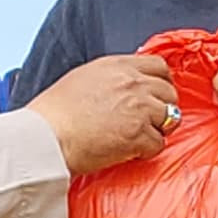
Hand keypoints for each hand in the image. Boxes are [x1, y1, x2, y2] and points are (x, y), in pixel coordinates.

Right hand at [25, 53, 181, 175]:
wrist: (46, 137)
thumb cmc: (53, 113)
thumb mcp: (82, 78)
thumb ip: (110, 79)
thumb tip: (123, 88)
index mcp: (117, 66)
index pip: (159, 66)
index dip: (161, 83)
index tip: (156, 95)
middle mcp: (132, 83)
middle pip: (169, 92)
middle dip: (162, 107)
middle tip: (148, 121)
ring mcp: (139, 108)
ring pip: (170, 117)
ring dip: (158, 129)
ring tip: (138, 137)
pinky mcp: (139, 134)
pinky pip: (159, 144)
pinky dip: (148, 151)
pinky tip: (130, 152)